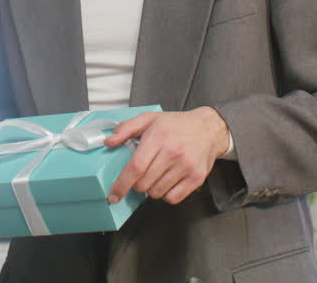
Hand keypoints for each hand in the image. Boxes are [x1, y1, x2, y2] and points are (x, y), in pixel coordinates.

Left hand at [104, 107, 229, 205]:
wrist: (208, 129)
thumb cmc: (176, 125)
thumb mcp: (149, 118)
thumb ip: (126, 128)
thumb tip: (108, 141)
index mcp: (158, 137)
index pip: (135, 167)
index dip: (122, 184)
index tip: (114, 195)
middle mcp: (173, 153)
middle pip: (144, 183)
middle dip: (137, 184)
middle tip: (142, 173)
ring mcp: (186, 167)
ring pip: (156, 193)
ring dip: (151, 188)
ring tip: (157, 174)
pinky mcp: (196, 178)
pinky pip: (173, 198)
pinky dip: (166, 194)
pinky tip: (167, 181)